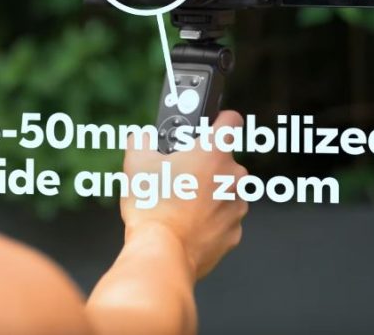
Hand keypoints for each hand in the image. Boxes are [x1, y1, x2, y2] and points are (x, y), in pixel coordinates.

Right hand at [121, 110, 247, 279]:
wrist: (162, 252)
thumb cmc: (153, 208)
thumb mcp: (136, 163)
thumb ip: (141, 140)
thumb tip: (142, 137)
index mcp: (214, 152)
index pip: (231, 120)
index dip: (219, 120)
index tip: (209, 126)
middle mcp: (233, 177)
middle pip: (224, 160)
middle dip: (204, 164)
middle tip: (179, 174)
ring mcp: (237, 206)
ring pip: (225, 190)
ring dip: (208, 192)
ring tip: (180, 202)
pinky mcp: (234, 233)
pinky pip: (223, 218)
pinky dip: (210, 218)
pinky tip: (187, 223)